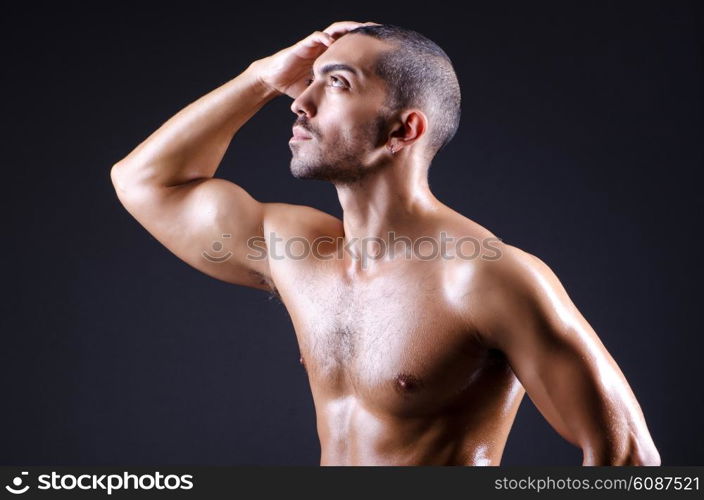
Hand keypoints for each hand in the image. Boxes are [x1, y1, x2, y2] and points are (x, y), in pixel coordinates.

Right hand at [251, 21, 380, 98]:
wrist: (274, 80)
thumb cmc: (295, 85)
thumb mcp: (319, 92)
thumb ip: (331, 97)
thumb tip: (347, 112)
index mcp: (330, 56)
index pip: (350, 47)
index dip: (364, 45)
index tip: (380, 46)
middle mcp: (324, 48)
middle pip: (346, 34)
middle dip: (361, 31)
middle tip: (376, 31)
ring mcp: (314, 45)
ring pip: (333, 31)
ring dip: (345, 29)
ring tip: (359, 29)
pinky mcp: (303, 46)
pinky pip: (314, 38)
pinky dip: (323, 38)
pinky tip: (331, 41)